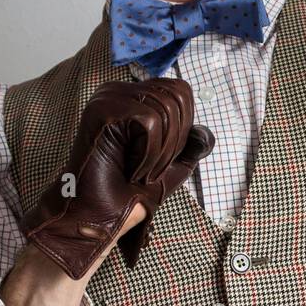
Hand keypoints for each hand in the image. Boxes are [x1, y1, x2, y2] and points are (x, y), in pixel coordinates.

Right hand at [20, 78, 214, 279]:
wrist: (99, 215)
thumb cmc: (127, 192)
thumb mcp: (170, 169)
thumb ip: (190, 148)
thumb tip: (206, 133)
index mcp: (133, 98)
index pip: (181, 91)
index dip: (183, 127)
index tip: (160, 158)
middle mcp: (119, 91)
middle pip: (178, 96)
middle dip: (175, 142)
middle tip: (150, 168)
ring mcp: (108, 97)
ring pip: (166, 109)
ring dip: (161, 153)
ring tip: (138, 170)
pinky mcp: (103, 109)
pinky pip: (151, 122)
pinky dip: (149, 154)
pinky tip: (131, 169)